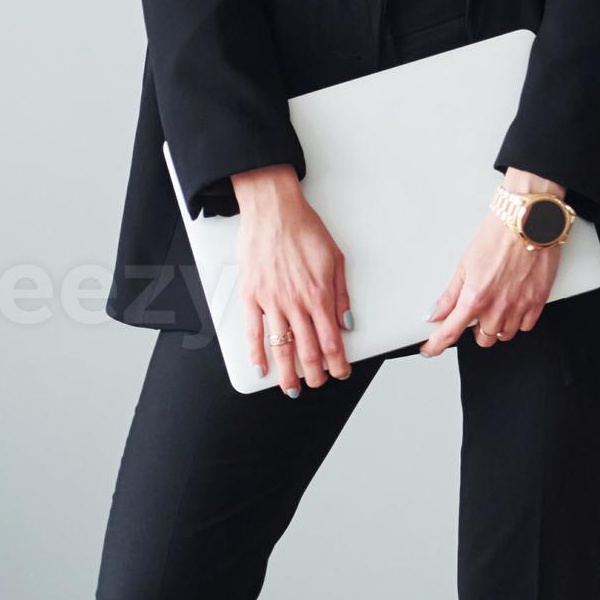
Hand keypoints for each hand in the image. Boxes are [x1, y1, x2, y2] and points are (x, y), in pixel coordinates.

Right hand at [232, 164, 352, 394]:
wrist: (274, 211)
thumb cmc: (305, 230)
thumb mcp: (336, 259)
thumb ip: (342, 295)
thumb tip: (347, 323)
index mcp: (319, 295)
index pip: (332, 341)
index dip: (337, 363)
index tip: (340, 372)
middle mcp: (296, 303)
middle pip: (308, 350)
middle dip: (315, 374)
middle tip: (319, 384)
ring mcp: (271, 302)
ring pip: (281, 347)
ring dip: (288, 373)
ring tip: (292, 388)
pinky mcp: (251, 296)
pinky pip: (253, 332)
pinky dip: (257, 355)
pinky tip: (261, 370)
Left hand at [420, 168, 564, 357]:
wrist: (529, 221)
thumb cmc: (498, 235)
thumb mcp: (465, 263)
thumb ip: (450, 294)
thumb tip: (435, 312)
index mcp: (475, 297)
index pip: (451, 332)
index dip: (438, 344)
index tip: (431, 348)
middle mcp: (498, 306)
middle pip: (482, 339)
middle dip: (476, 330)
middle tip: (476, 314)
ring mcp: (520, 306)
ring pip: (504, 335)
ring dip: (497, 326)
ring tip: (496, 306)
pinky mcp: (539, 301)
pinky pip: (526, 326)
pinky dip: (518, 321)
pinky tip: (514, 305)